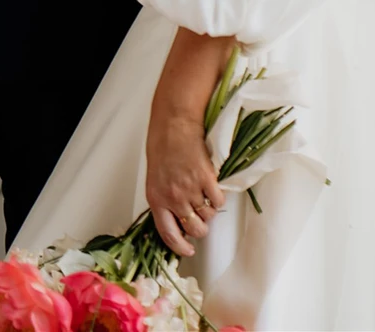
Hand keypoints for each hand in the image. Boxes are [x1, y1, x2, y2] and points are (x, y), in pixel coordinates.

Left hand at [145, 110, 223, 257]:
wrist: (174, 123)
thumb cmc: (162, 146)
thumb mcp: (155, 177)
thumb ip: (165, 199)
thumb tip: (179, 219)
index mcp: (156, 199)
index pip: (168, 234)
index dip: (180, 246)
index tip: (189, 250)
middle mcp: (173, 198)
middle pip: (194, 229)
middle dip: (200, 229)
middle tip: (201, 220)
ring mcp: (190, 189)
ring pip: (208, 217)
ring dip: (210, 212)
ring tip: (206, 197)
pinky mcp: (207, 179)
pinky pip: (218, 201)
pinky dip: (219, 198)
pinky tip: (214, 188)